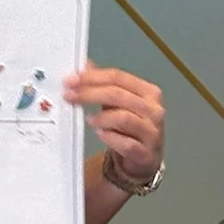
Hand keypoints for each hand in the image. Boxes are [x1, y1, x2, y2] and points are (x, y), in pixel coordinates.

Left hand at [63, 62, 163, 182]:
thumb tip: (84, 65)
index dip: (92, 77)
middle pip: (118, 95)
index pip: (117, 77)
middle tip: (69, 96)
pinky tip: (101, 134)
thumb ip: (102, 84)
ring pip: (123, 118)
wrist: (144, 159)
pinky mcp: (147, 153)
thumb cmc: (129, 127)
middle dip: (89, 94)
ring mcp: (153, 132)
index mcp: (148, 92)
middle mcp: (154, 110)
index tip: (70, 80)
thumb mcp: (118, 103)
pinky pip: (127, 143)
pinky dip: (110, 138)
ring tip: (89, 120)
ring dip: (101, 118)